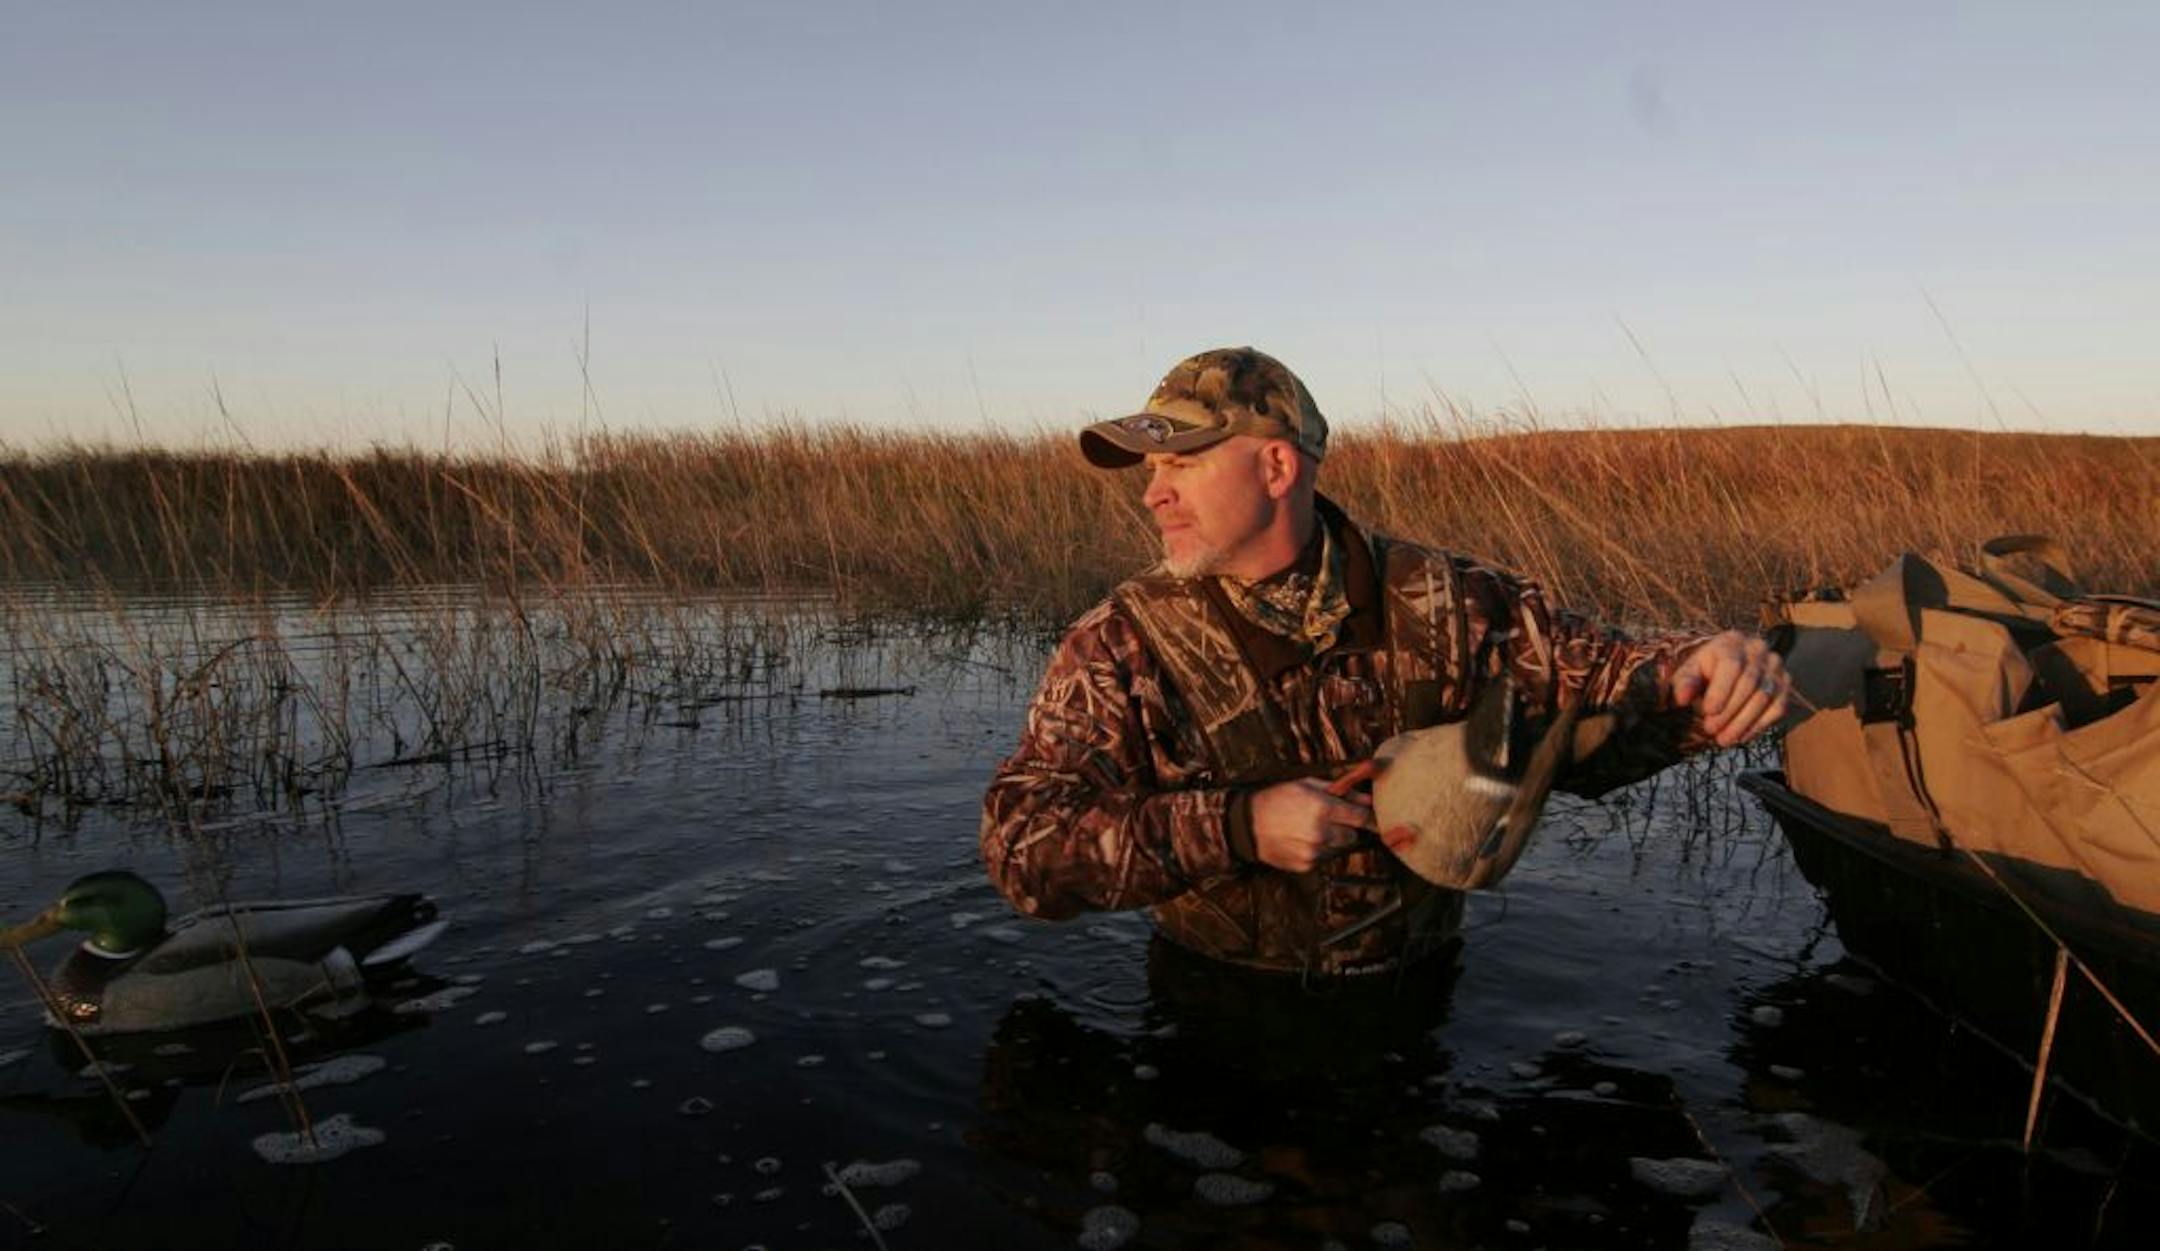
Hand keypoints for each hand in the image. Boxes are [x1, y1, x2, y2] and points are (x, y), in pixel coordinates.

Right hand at [1249, 776, 1375, 872]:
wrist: (1248, 824)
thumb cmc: (1278, 799)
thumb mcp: (1308, 785)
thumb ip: (1341, 792)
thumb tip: (1368, 799)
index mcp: (1323, 808)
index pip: (1361, 817)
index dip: (1367, 816)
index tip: (1368, 816)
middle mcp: (1321, 833)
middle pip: (1352, 835)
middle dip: (1345, 827)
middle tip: (1328, 819)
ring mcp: (1314, 852)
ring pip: (1338, 848)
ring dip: (1331, 840)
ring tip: (1310, 829)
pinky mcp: (1306, 865)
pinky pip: (1323, 858)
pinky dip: (1318, 851)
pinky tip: (1301, 840)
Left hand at [1671, 630, 1789, 747]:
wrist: (1729, 665)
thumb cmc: (1705, 670)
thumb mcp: (1690, 671)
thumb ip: (1685, 682)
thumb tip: (1681, 699)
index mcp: (1732, 642)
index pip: (1732, 665)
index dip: (1721, 691)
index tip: (1708, 711)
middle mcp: (1759, 651)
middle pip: (1748, 684)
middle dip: (1729, 711)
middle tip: (1711, 730)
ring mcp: (1776, 668)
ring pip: (1763, 698)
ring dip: (1742, 723)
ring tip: (1723, 739)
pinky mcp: (1785, 685)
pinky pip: (1777, 708)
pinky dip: (1759, 726)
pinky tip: (1741, 737)